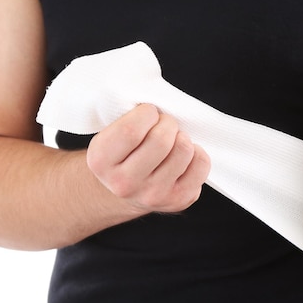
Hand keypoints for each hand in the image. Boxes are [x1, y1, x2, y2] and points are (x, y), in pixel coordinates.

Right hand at [87, 104, 210, 214]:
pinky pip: (201, 164)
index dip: (146, 113)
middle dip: (167, 122)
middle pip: (161, 140)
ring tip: (172, 140)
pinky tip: (183, 155)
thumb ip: (127, 119)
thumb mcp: (109, 134)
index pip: (131, 130)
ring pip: (184, 150)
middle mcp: (124, 183)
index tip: (147, 113)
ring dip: (182, 136)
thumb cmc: (121, 152)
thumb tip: (162, 102)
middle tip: (163, 124)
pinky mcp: (177, 200)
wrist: (122, 191)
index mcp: (101, 161)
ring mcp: (152, 195)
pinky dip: (197, 153)